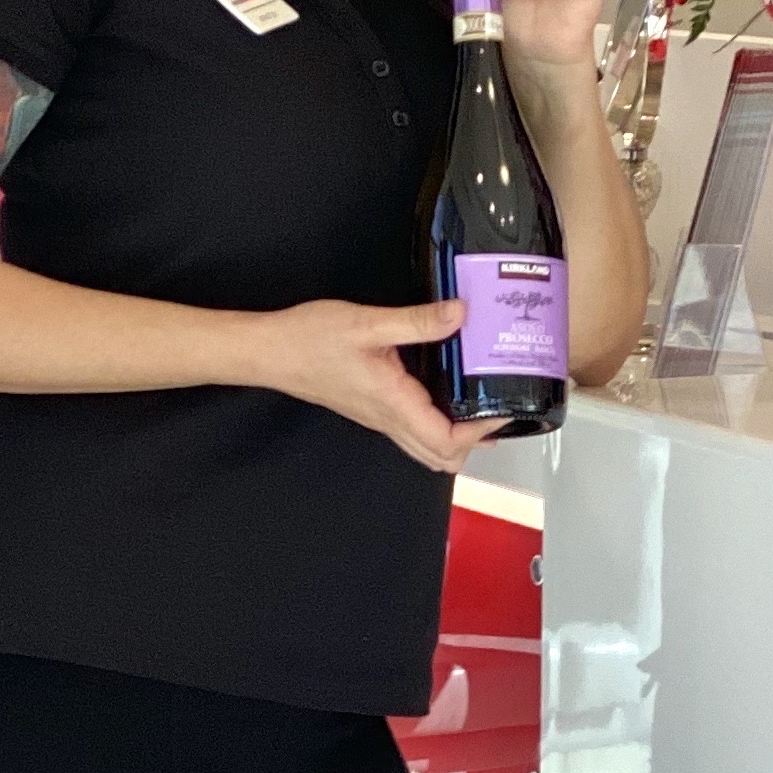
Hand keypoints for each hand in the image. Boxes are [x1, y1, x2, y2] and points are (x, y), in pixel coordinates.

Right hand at [255, 299, 503, 473]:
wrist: (269, 351)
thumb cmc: (310, 339)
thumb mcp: (367, 324)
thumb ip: (417, 322)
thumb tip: (461, 314)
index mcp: (393, 404)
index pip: (447, 442)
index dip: (481, 432)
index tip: (502, 405)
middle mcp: (388, 420)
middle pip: (441, 458)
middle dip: (475, 441)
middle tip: (497, 405)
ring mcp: (380, 418)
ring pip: (427, 448)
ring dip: (458, 437)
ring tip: (480, 401)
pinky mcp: (373, 409)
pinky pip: (413, 431)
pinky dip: (439, 423)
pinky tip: (448, 390)